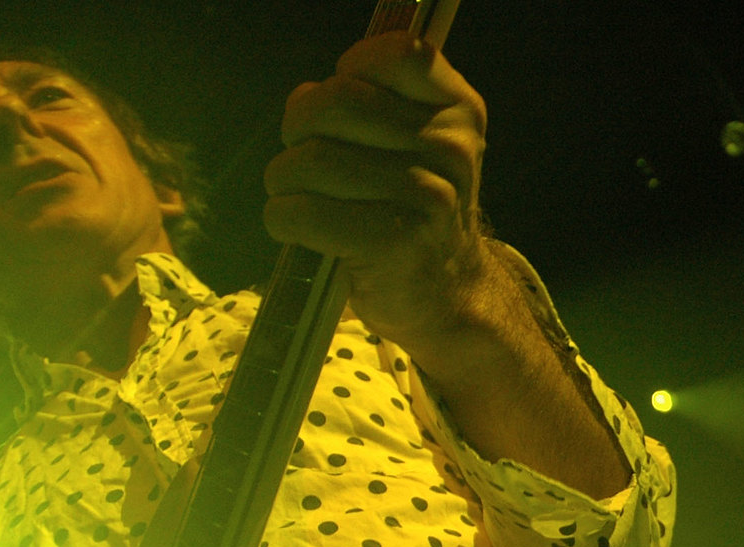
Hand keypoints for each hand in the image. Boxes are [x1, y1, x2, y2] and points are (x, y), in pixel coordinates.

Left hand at [263, 32, 489, 346]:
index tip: (343, 111)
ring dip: (285, 181)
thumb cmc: (413, 210)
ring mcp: (426, 198)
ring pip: (311, 160)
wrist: (447, 294)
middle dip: (299, 129)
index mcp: (459, 113)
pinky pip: (302, 213)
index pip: (398, 54)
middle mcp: (450, 149)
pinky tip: (300, 229)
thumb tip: (305, 98)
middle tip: (304, 158)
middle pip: (336, 102)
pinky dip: (284, 220)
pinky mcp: (393, 245)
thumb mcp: (416, 145)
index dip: (351, 72)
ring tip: (299, 198)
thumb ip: (371, 103)